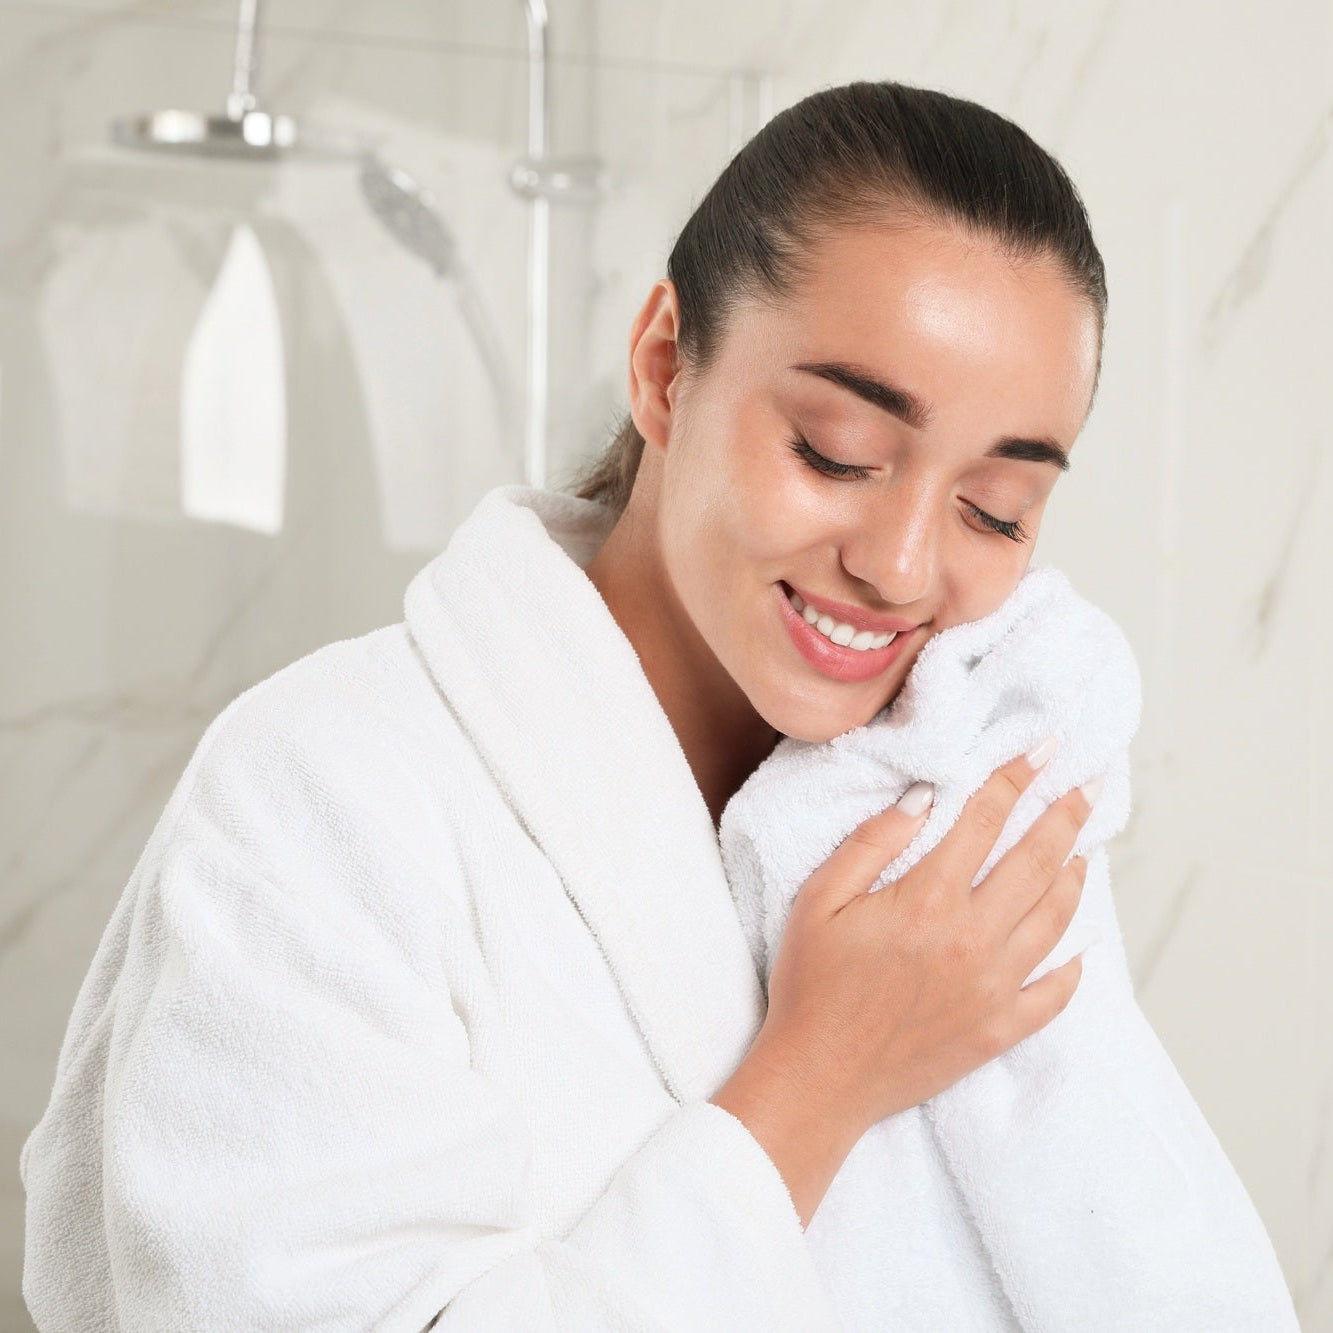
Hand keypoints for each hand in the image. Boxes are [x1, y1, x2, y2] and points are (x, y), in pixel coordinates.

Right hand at [751, 738, 1094, 1141]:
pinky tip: (1079, 945)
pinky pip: (1055, 993)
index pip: (986, 820)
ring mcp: (994, 988)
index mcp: (927, 900)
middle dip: (1066, 817)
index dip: (1016, 778)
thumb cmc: (811, 985)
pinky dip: (1075, 965)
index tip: (1042, 749)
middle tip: (1088, 787)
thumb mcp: (819, 899)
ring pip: (1055, 920)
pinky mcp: (1000, 1030)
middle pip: (1037, 862)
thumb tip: (926, 798)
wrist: (818, 1078)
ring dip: (1075, 878)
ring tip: (1083, 852)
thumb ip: (872, 843)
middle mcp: (972, 939)